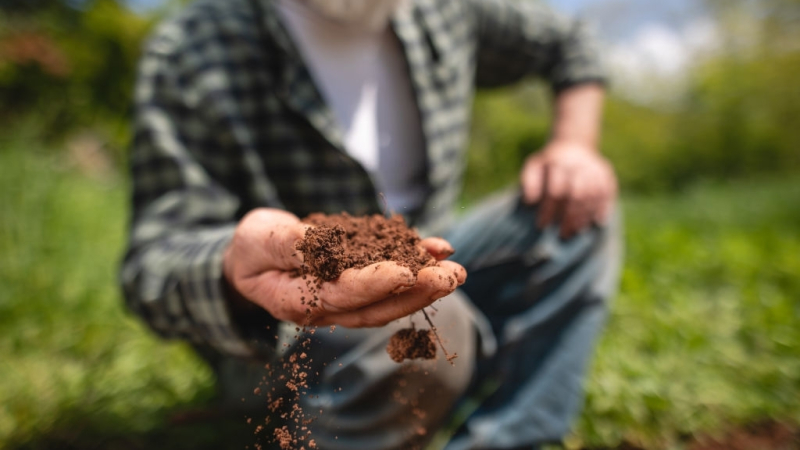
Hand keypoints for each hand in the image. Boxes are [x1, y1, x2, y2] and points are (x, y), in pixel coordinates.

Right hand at [223, 208, 466, 327]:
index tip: (406, 271)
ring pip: (390, 298)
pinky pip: (391, 278)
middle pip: (377, 306)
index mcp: (300, 302)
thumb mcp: (259, 240)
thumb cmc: (252, 248)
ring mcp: (346, 298)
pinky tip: (440, 249)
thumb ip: (288, 245)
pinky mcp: (358, 282)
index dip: (375, 284)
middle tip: (451, 276)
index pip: (343, 296)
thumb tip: (320, 244)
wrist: (252, 256)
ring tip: (456, 269)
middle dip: (417, 291)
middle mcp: (328, 308)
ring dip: (426, 285)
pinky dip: (416, 263)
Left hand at [520, 140, 616, 237]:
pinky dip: (603, 208)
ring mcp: (594, 169)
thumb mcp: (534, 166)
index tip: (542, 225)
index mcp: (558, 163)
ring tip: (575, 231)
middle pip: (577, 195)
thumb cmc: (549, 164)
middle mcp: (578, 165)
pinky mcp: (606, 173)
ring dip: (585, 216)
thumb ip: (529, 182)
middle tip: (562, 234)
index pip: (555, 191)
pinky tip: (597, 222)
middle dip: (569, 217)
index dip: (548, 210)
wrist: (573, 145)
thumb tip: (530, 201)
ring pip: (593, 196)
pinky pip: (608, 193)